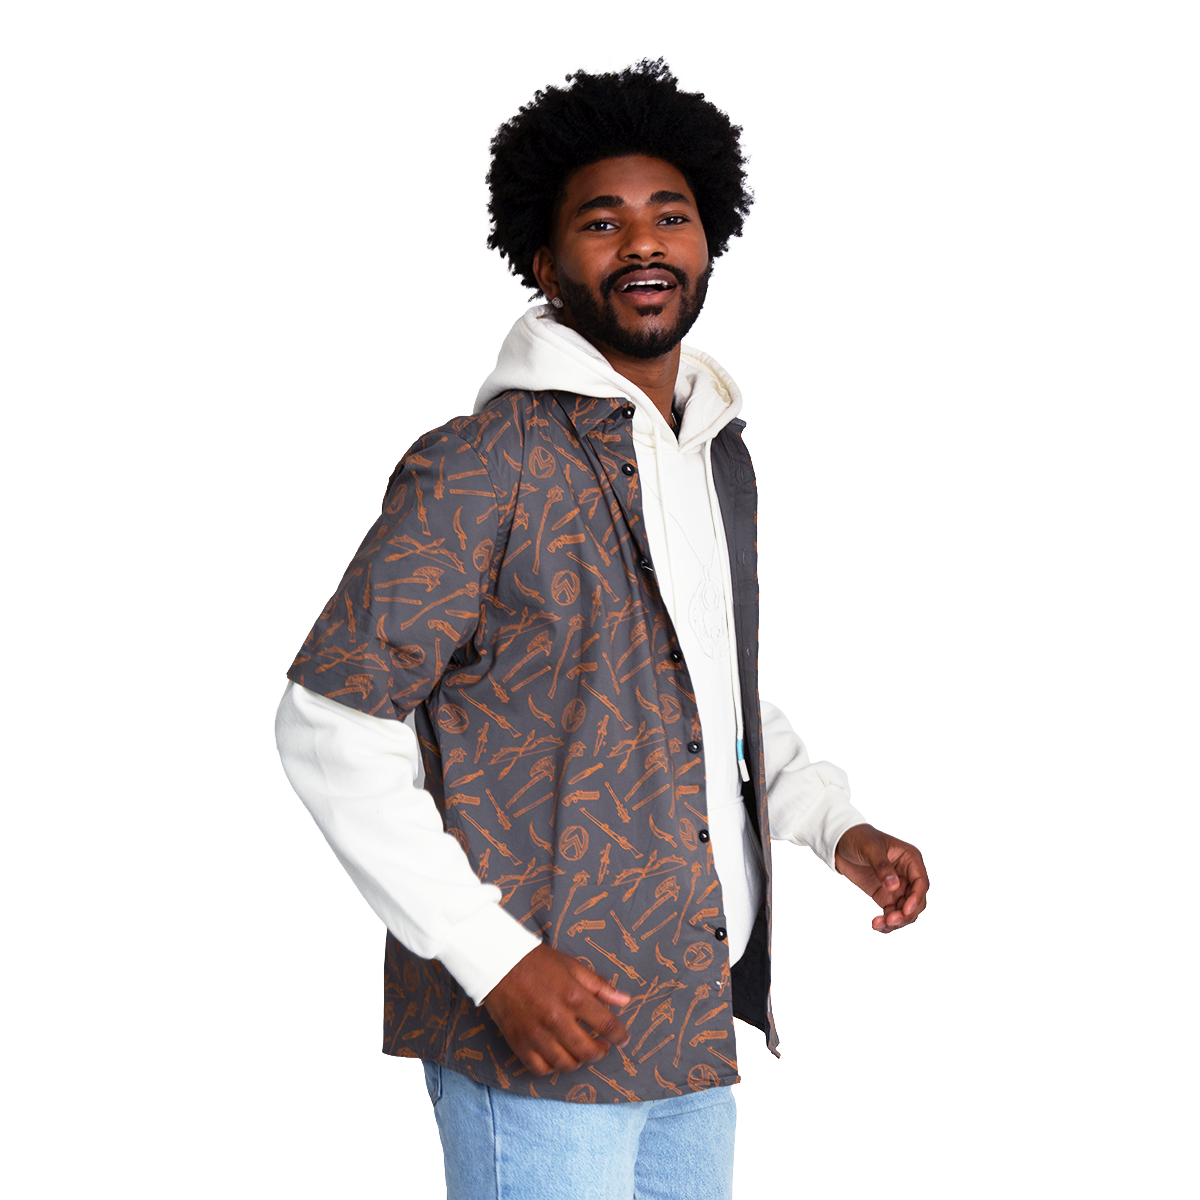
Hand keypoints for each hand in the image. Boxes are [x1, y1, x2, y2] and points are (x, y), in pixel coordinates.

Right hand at [483, 944, 630, 1075]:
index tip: (623, 1039)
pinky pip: (541, 1069)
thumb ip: (600, 986)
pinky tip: (558, 1056)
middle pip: (588, 1051)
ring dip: (579, 1061)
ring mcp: (536, 1034)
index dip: (619, 1035)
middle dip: (601, 1052)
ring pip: (566, 1064)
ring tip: (581, 1051)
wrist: (498, 963)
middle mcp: (556, 1019)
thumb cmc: (537, 962)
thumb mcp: (572, 966)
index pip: (606, 1024)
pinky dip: (553, 1067)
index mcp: (573, 996)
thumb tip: (625, 1000)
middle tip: (602, 1047)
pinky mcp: (519, 1043)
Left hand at [834, 823, 928, 932]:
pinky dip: (887, 922)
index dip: (916, 898)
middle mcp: (907, 874)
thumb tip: (895, 886)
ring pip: (906, 911)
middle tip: (890, 921)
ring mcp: (897, 886)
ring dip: (896, 921)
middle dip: (906, 914)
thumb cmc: (858, 838)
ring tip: (878, 924)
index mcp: (910, 859)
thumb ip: (882, 866)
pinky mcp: (885, 895)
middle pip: (916, 901)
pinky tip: (876, 925)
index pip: (921, 882)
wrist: (839, 842)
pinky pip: (892, 913)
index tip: (904, 910)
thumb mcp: (869, 848)